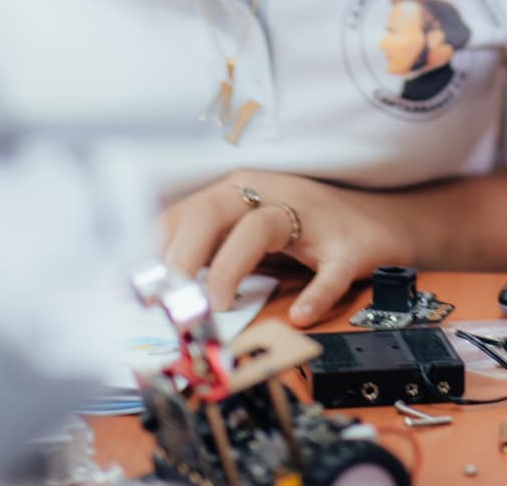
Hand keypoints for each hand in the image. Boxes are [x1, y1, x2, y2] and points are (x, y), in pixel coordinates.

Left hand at [160, 170, 410, 326]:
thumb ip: (208, 252)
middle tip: (168, 299)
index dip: (149, 249)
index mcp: (239, 192)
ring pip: (259, 227)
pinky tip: (300, 315)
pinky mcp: (348, 247)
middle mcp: (270, 195)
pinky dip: (315, 293)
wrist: (381, 224)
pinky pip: (330, 270)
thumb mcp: (248, 234)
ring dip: (229, 267)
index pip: (183, 213)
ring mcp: (311, 218)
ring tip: (217, 306)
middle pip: (211, 211)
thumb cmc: (305, 234)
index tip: (125, 289)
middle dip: (181, 255)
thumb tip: (151, 289)